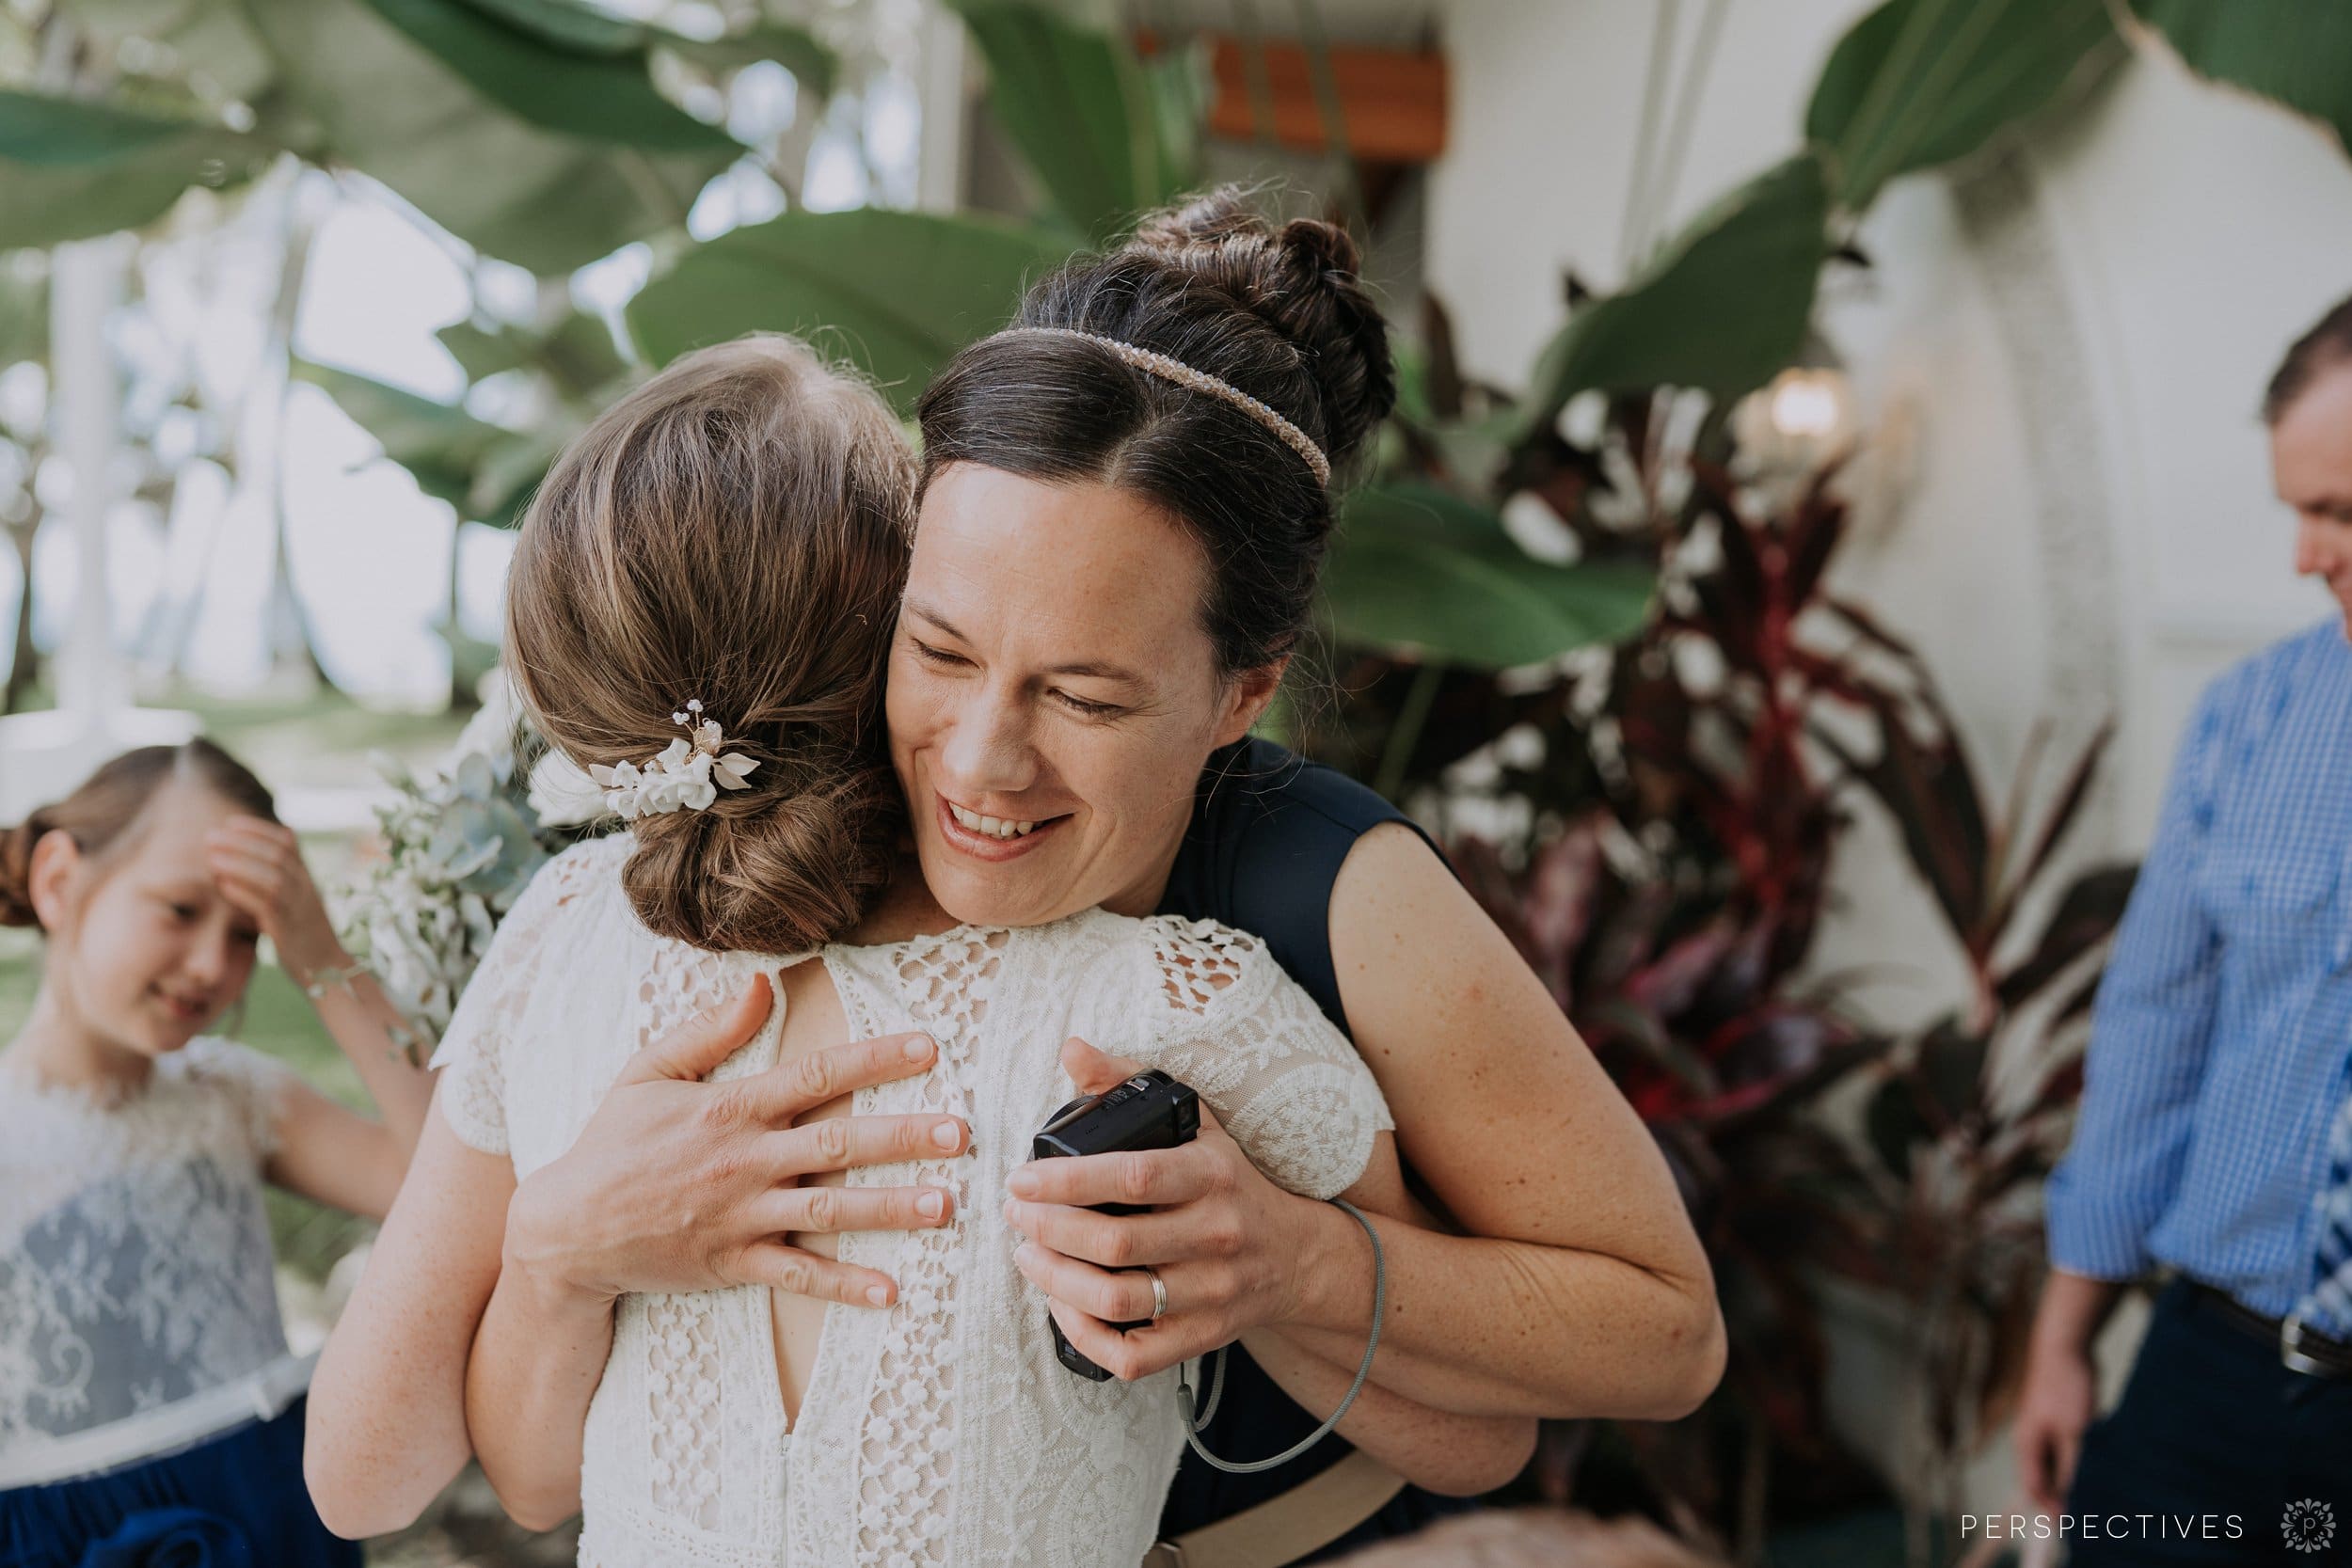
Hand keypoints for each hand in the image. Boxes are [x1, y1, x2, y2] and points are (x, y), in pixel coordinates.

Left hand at [207, 816, 342, 979]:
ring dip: (239, 865)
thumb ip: (276, 879)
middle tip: (210, 837)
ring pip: (273, 878)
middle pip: (277, 855)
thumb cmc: (302, 932)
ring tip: (211, 858)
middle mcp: (306, 888)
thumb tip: (239, 859)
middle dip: (241, 842)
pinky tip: (223, 886)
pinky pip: (268, 907)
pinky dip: (244, 894)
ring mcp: (300, 909)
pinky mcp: (289, 931)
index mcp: (307, 876)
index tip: (230, 823)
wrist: (326, 966)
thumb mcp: (295, 899)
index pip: (287, 842)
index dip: (259, 829)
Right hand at [504, 975, 971, 1309]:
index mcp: (731, 1108)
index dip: (875, 1058)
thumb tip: (763, 983)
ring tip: (945, 1206)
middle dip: (903, 1137)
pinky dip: (843, 1284)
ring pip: (828, 1209)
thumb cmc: (611, 1143)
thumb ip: (710, 1030)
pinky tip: (890, 1291)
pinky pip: (797, 1275)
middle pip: (837, 1142)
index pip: (817, 1075)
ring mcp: (741, 1216)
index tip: (930, 1047)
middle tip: (961, 1132)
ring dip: (890, 1208)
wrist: (564, 1229)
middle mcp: (744, 1160)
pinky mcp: (732, 1264)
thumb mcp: (649, 1072)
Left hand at [1002, 1036, 1326, 1381]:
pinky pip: (1133, 1354)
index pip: (1133, 1176)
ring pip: (1118, 1300)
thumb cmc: (1230, 1183)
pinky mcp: (1203, 1336)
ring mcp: (1211, 1291)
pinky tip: (1062, 1304)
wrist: (1296, 1257)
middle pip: (1115, 1243)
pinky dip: (1085, 1335)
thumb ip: (1128, 1084)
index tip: (1021, 1178)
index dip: (1068, 1181)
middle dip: (1048, 1230)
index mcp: (1212, 1174)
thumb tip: (1072, 1049)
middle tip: (1016, 1214)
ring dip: (1056, 1281)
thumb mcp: (1196, 1125)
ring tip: (1028, 1255)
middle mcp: (1216, 1233)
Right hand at [2014, 1335, 2098, 1514]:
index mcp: (2027, 1445)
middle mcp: (2031, 1440)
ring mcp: (2043, 1429)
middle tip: (2093, 1505)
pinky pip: (2066, 1449)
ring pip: (2057, 1464)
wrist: (2065, 1346)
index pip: (2035, 1488)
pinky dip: (2080, 1459)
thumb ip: (2073, 1466)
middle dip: (2065, 1494)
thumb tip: (2075, 1496)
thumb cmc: (2065, 1388)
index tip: (2077, 1522)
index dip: (2053, 1508)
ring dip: (2075, 1476)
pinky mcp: (2057, 1419)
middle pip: (2045, 1478)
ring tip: (2100, 1484)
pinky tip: (2100, 1459)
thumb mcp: (2074, 1433)